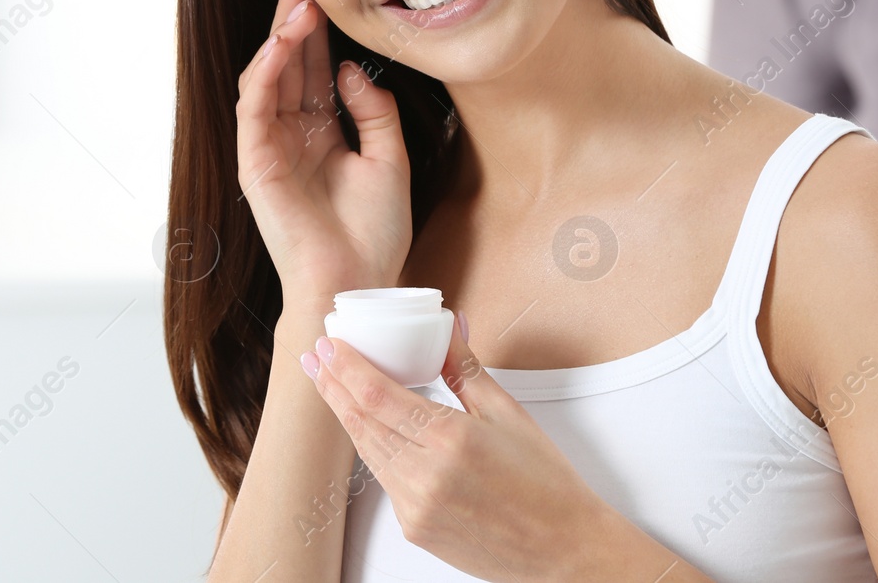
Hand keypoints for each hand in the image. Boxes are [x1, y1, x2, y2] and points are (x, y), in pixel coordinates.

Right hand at [235, 0, 413, 304]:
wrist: (359, 282)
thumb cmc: (374, 234)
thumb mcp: (390, 159)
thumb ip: (374, 110)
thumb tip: (348, 70)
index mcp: (321, 132)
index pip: (313, 66)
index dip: (318, 26)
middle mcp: (291, 134)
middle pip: (287, 62)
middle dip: (293, 16)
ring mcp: (271, 148)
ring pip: (266, 77)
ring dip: (280, 37)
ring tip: (299, 4)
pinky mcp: (256, 165)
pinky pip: (253, 110)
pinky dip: (265, 74)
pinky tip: (282, 44)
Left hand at [300, 318, 629, 581]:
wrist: (562, 550)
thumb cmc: (546, 485)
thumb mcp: (508, 415)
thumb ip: (466, 370)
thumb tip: (449, 328)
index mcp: (450, 439)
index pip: (378, 395)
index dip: (346, 368)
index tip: (330, 345)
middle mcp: (425, 475)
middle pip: (361, 421)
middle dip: (333, 386)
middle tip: (314, 358)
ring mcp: (415, 506)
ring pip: (367, 450)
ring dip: (346, 415)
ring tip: (330, 386)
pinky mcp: (414, 528)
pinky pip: (384, 479)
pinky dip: (373, 448)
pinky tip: (367, 428)